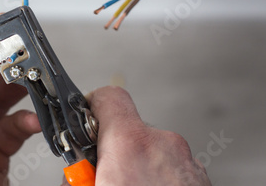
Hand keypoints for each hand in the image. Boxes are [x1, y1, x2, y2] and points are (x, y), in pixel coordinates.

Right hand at [62, 86, 210, 185]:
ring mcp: (187, 162)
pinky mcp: (201, 177)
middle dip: (112, 150)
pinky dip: (157, 177)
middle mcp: (163, 145)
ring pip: (150, 149)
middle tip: (103, 176)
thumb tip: (73, 173)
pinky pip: (171, 166)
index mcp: (130, 145)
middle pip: (127, 129)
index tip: (84, 119)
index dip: (92, 105)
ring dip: (137, 166)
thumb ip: (75, 174)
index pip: (109, 97)